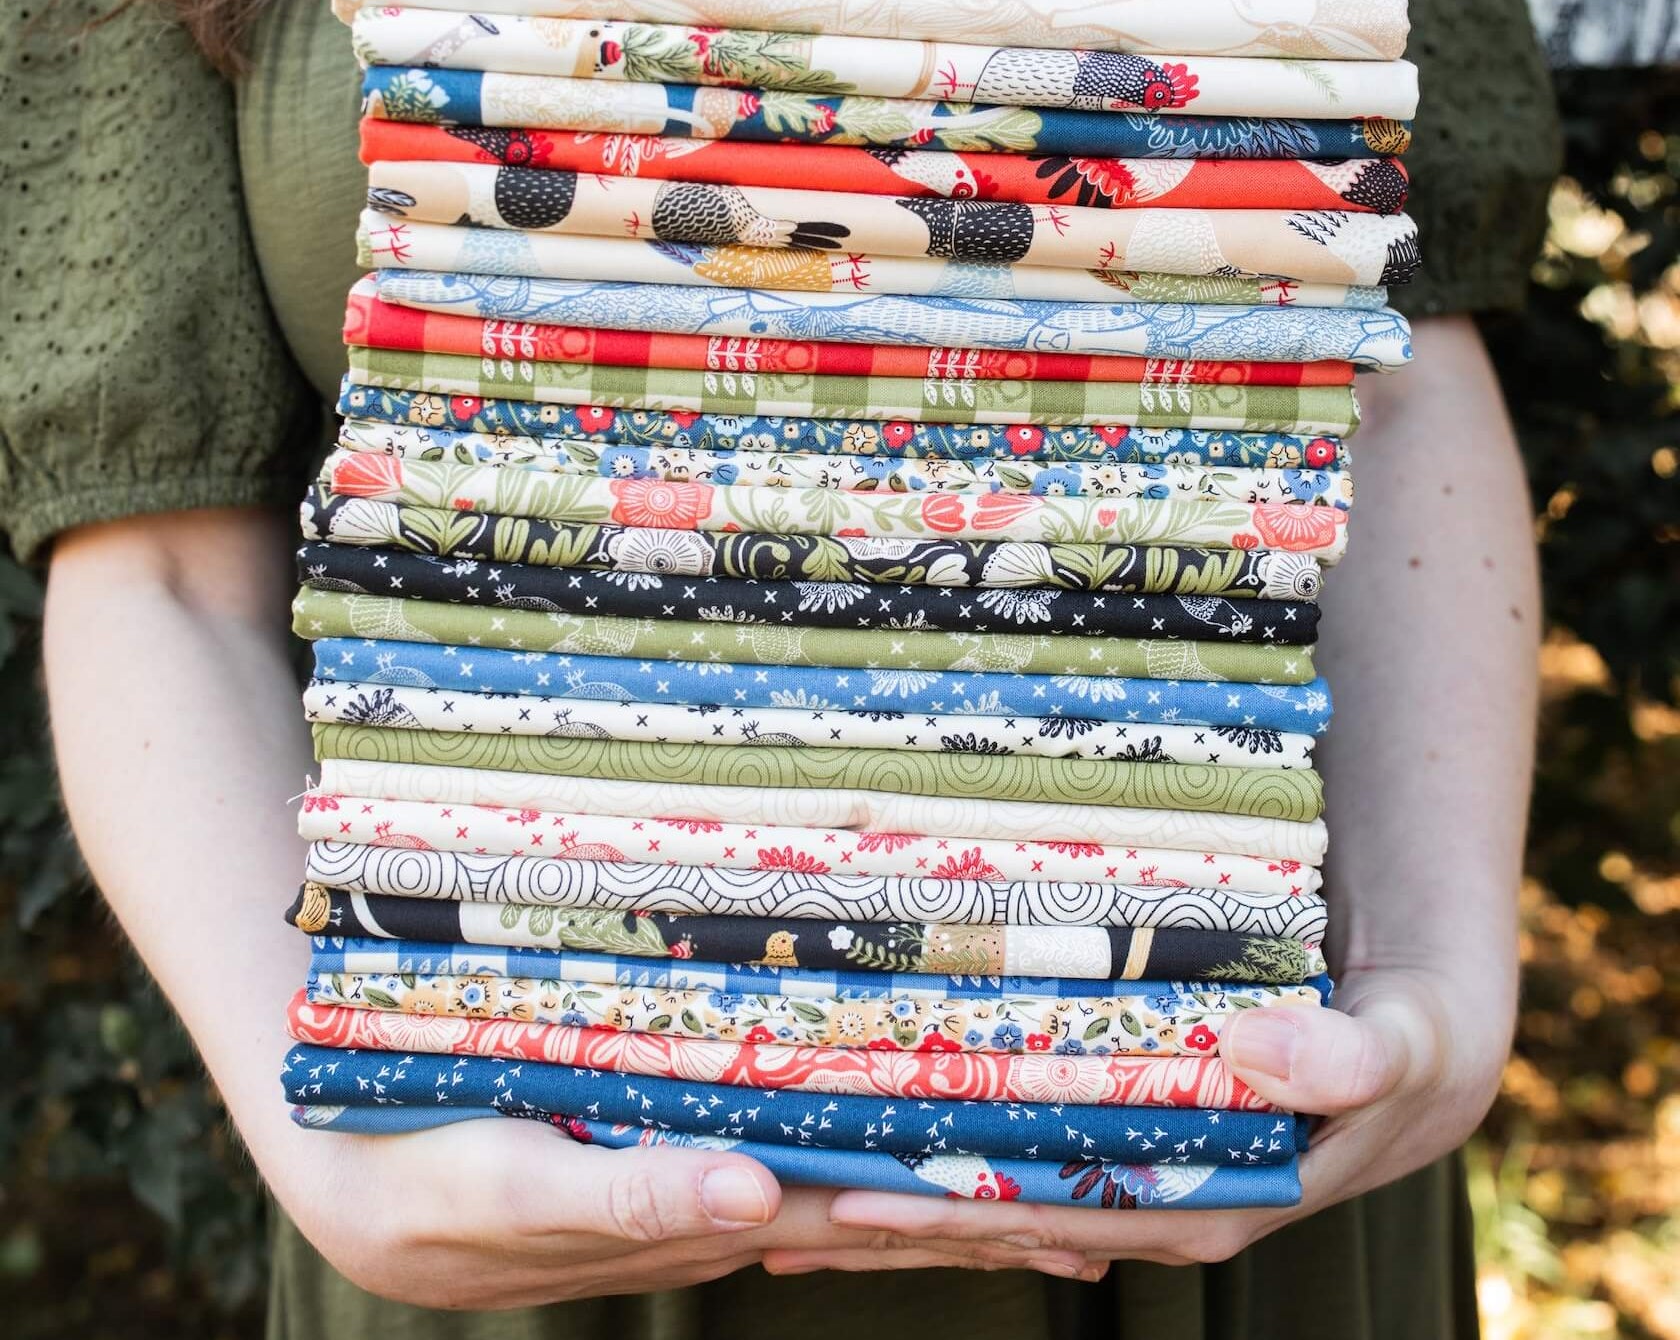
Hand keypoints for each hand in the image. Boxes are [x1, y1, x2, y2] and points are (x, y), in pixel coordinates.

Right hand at [269, 1115, 1106, 1305]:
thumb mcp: (523, 1189)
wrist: (372, 1198)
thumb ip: (637, 1193)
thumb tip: (756, 1197)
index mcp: (716, 1213)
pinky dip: (876, 1183)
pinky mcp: (687, 1177)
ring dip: (959, 1203)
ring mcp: (718, 1203)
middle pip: (895, 1215)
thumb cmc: (439, 1185)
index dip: (981, 1216)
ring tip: (1067, 1208)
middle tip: (1131, 1212)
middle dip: (1006, 1217)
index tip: (1089, 1216)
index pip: (877, 1217)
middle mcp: (739, 1216)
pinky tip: (914, 1180)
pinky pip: (807, 1183)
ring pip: (864, 1201)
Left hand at [765, 964, 1509, 1274]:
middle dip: (893, 1222)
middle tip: (776, 1213)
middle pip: (1002, 1224)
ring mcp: (1137, 1176)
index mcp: (1202, 1198)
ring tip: (789, 1206)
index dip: (954, 1209)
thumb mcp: (1401, 1045)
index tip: (855, 1196)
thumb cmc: (1409, 1041)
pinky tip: (879, 1158)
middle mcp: (1155, 1200)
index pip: (1052, 1215)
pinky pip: (1024, 1163)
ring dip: (901, 1204)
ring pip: (999, 1202)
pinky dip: (952, 1166)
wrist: (1420, 1040)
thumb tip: (1250, 1046)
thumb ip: (1347, 1056)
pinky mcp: (1129, 1141)